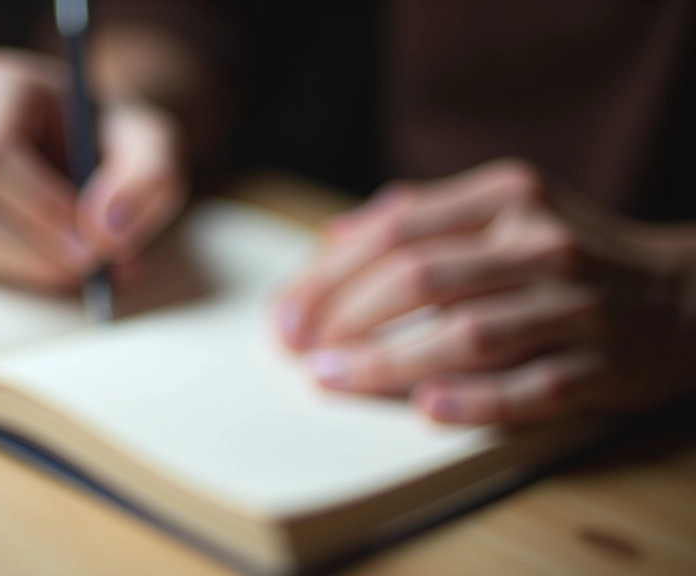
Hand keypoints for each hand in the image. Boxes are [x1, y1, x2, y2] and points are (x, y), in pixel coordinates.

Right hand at [0, 49, 184, 288]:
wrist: (94, 148)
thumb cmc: (118, 140)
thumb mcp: (155, 146)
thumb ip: (147, 178)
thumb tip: (105, 233)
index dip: (39, 207)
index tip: (94, 240)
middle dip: (39, 248)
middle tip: (100, 265)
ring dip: (31, 267)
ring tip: (93, 265)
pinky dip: (17, 275)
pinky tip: (62, 265)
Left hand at [279, 159, 695, 424]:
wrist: (685, 294)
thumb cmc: (570, 253)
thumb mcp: (502, 209)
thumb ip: (421, 215)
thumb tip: (334, 237)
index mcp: (506, 198)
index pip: (395, 231)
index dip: (328, 275)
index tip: (286, 313)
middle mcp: (540, 244)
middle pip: (420, 278)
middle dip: (344, 317)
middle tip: (297, 351)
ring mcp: (577, 305)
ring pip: (468, 333)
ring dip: (388, 360)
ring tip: (332, 377)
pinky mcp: (604, 366)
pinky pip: (534, 387)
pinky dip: (478, 401)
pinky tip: (427, 408)